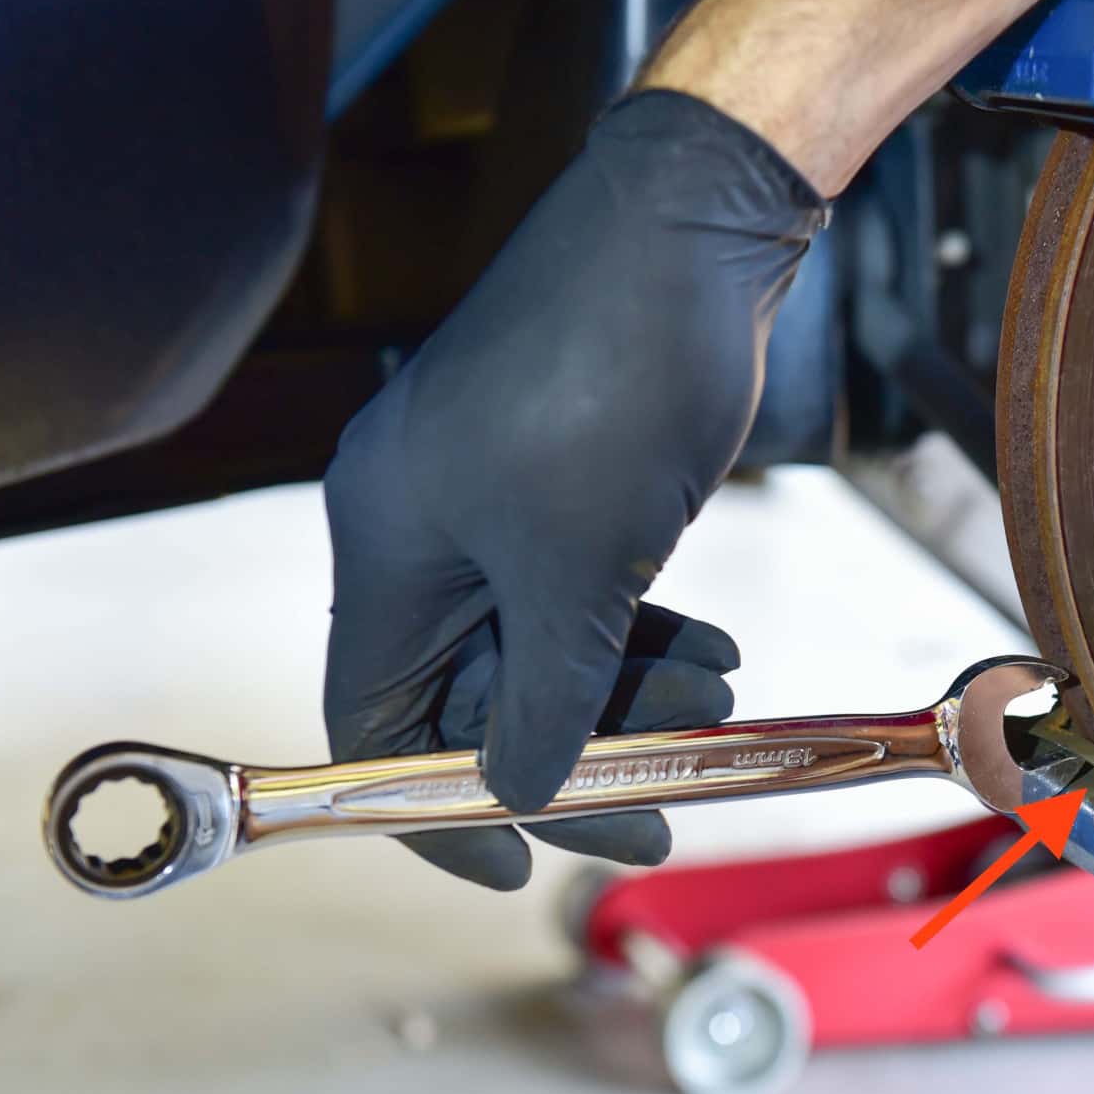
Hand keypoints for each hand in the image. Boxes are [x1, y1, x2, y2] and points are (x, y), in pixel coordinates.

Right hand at [320, 91, 826, 889]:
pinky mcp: (556, 475)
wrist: (693, 227)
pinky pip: (578, 589)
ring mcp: (489, 496)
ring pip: (538, 643)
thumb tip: (517, 791)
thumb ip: (548, 694)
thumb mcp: (586, 566)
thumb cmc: (620, 378)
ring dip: (624, 690)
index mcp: (387, 544)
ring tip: (720, 699)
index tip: (518, 866)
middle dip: (572, 748)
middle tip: (670, 802)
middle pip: (467, 690)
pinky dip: (638, 632)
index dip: (434, 808)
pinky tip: (714, 650)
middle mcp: (419, 524)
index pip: (373, 719)